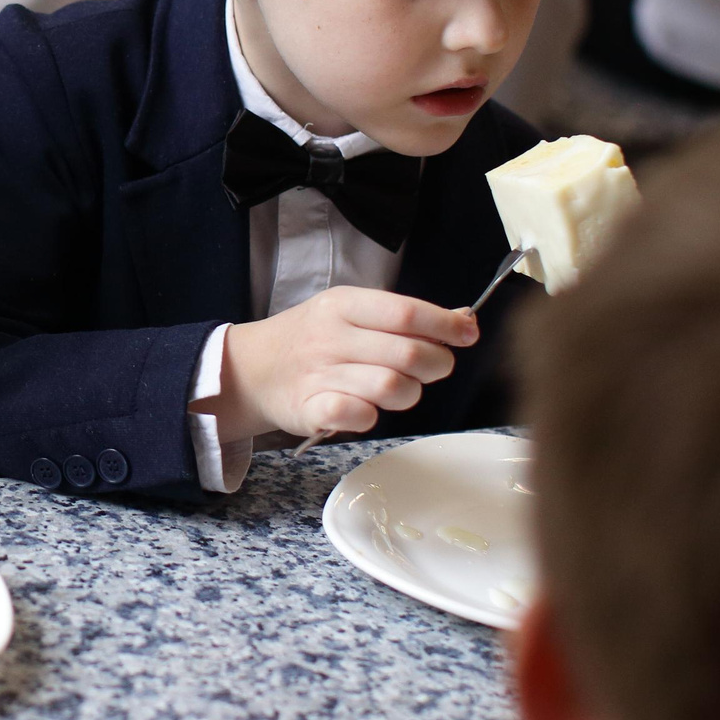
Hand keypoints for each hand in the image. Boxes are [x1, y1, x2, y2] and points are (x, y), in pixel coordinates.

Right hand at [203, 287, 478, 445]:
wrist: (252, 368)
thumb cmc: (312, 339)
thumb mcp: (349, 311)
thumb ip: (402, 316)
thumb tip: (464, 321)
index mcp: (343, 304)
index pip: (406, 312)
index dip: (445, 324)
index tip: (468, 334)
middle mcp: (331, 336)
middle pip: (409, 353)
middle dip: (438, 363)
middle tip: (435, 366)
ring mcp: (319, 374)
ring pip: (393, 387)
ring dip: (410, 392)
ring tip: (401, 388)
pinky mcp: (310, 408)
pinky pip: (359, 415)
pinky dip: (372, 415)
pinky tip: (367, 407)